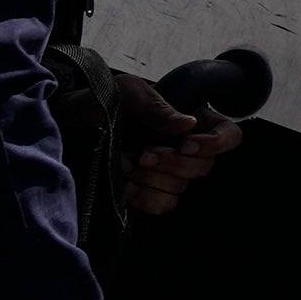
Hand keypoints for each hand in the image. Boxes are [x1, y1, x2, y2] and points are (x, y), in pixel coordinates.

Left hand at [104, 70, 241, 221]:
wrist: (72, 124)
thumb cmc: (102, 102)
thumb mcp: (129, 94)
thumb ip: (158, 107)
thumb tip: (188, 124)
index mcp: (192, 121)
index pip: (229, 135)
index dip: (215, 144)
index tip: (186, 144)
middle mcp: (186, 149)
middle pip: (204, 166)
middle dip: (172, 163)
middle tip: (144, 155)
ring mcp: (169, 172)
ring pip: (181, 187)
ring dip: (152, 179)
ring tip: (124, 164)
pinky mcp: (150, 191)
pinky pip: (165, 204)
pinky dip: (147, 198)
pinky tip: (128, 187)